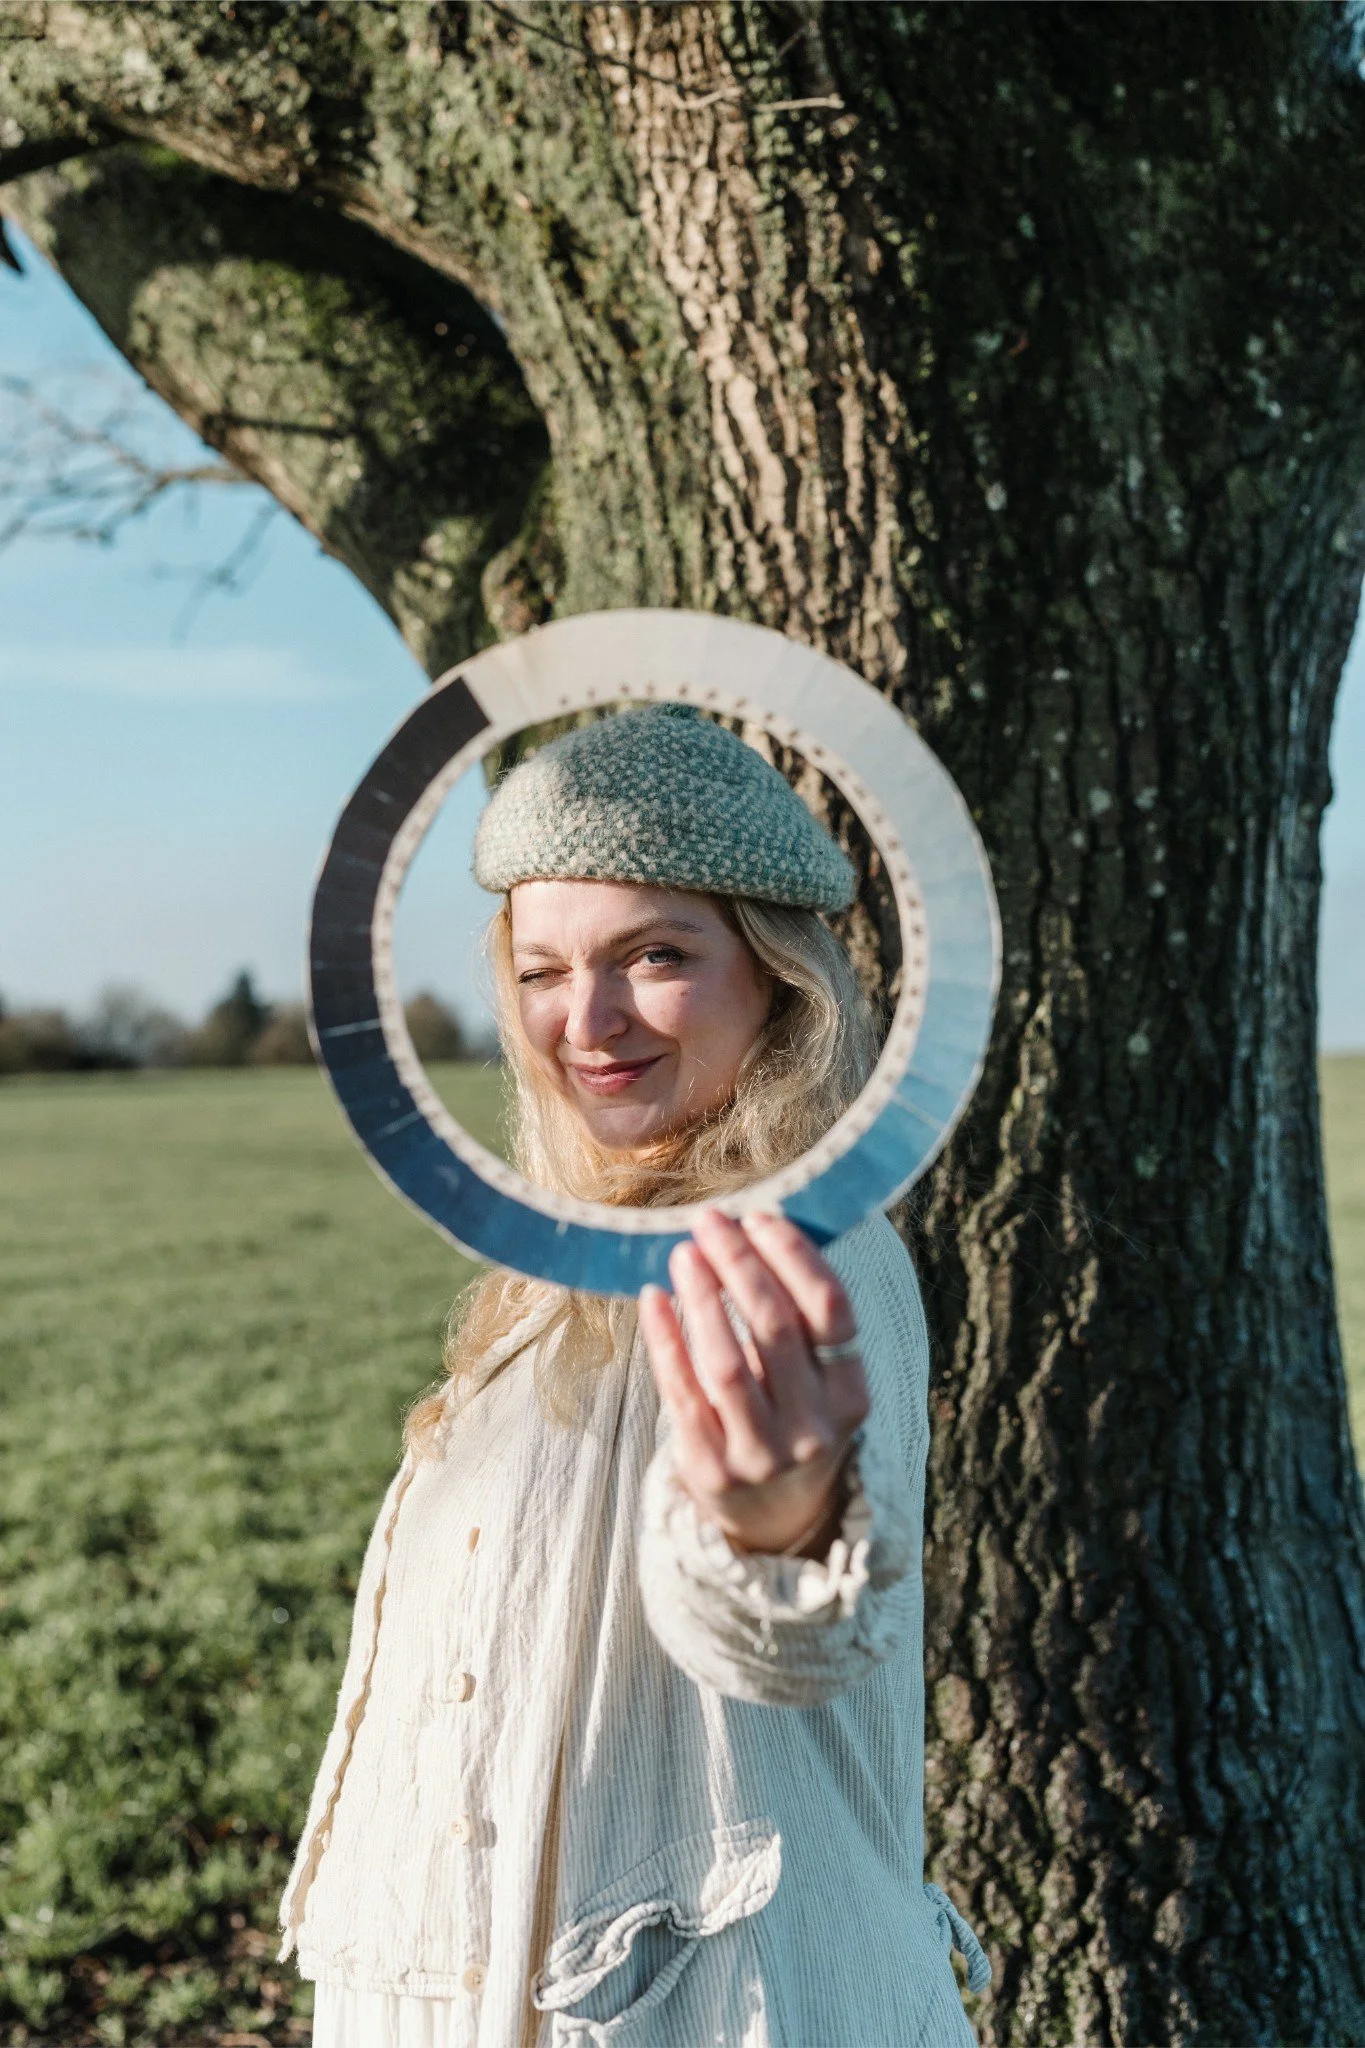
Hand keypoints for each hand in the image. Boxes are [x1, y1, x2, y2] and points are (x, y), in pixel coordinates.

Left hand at [638, 1209, 869, 1557]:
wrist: (775, 1520)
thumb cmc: (793, 1421)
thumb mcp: (819, 1382)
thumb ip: (798, 1321)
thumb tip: (753, 1230)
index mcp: (850, 1395)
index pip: (830, 1309)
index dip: (794, 1255)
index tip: (760, 1217)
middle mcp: (813, 1428)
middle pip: (775, 1327)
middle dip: (739, 1264)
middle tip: (711, 1222)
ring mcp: (761, 1455)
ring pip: (726, 1361)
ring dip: (701, 1297)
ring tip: (684, 1253)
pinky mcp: (711, 1470)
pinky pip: (682, 1393)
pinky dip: (665, 1340)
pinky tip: (653, 1298)